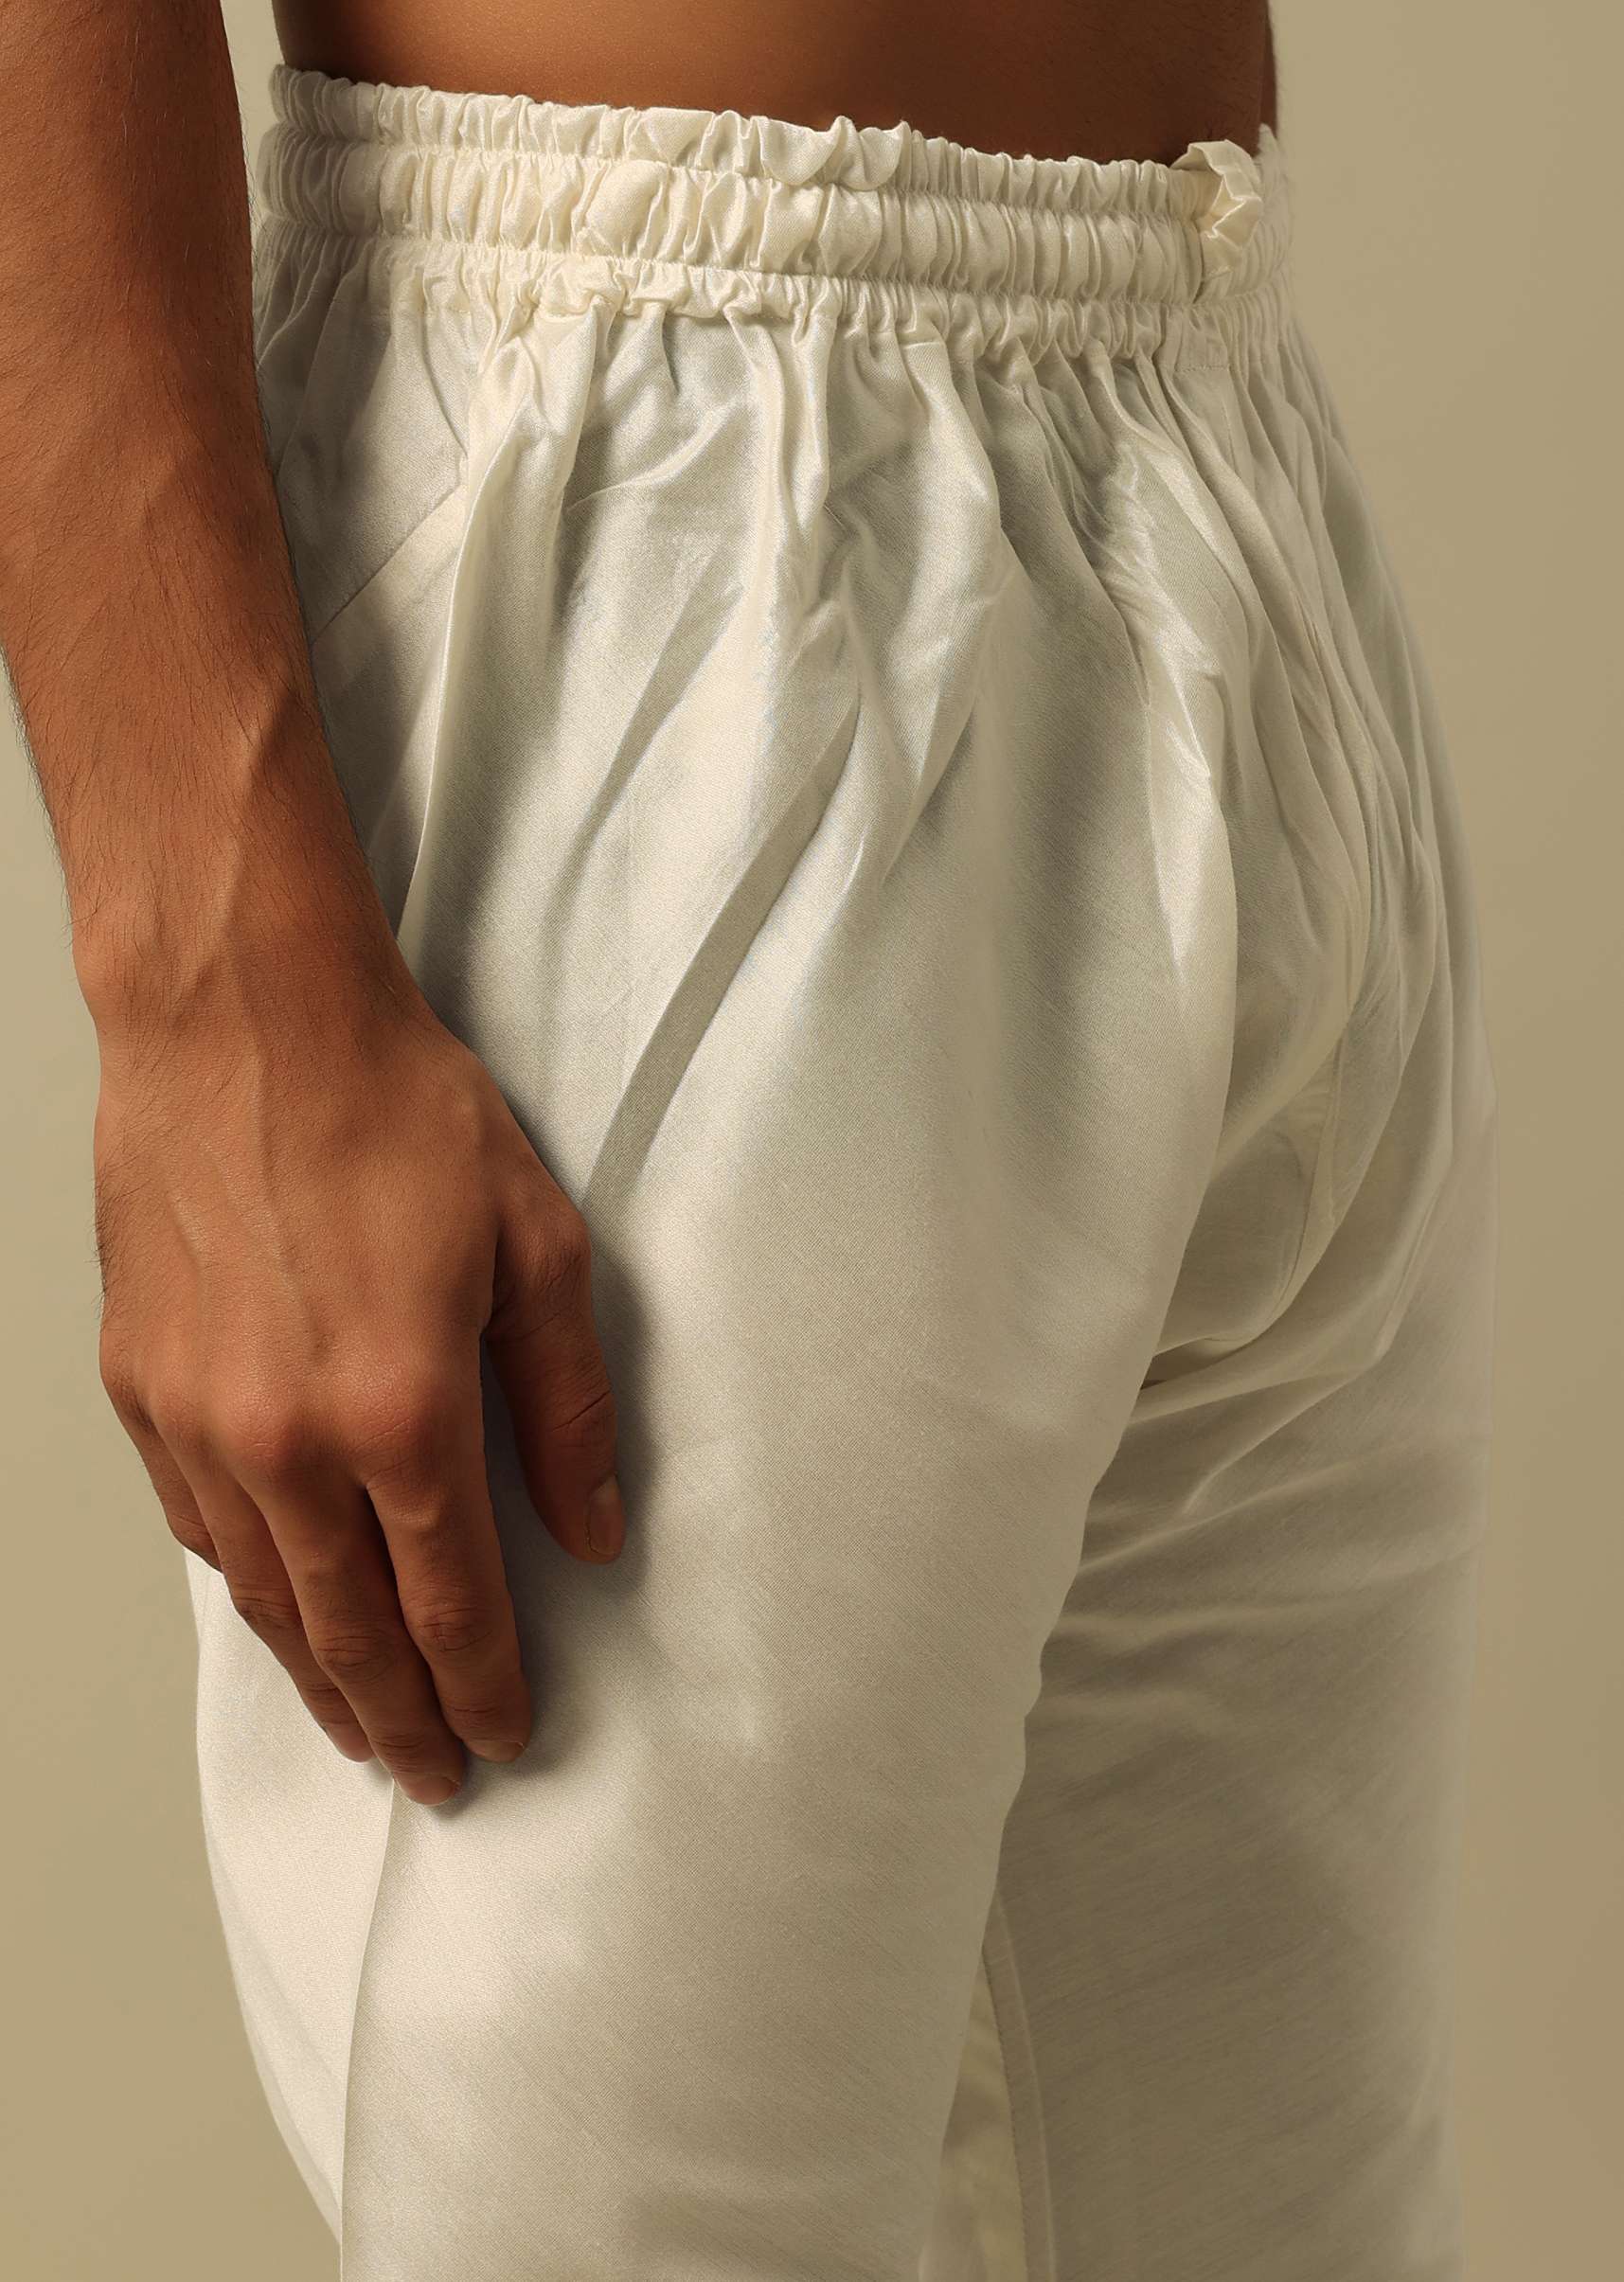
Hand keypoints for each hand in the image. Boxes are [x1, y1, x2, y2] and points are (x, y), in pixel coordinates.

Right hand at [87, 940, 623, 1805]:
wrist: (245, 1021)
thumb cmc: (397, 1112)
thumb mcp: (538, 1247)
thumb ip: (570, 1406)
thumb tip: (596, 1529)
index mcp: (402, 1411)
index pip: (454, 1603)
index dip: (484, 1686)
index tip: (505, 1737)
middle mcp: (287, 1441)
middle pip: (352, 1633)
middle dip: (401, 1719)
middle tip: (434, 1776)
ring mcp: (199, 1422)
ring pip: (265, 1600)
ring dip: (319, 1677)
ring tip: (362, 1725)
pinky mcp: (141, 1387)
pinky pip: (198, 1529)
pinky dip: (250, 1588)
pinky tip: (283, 1608)